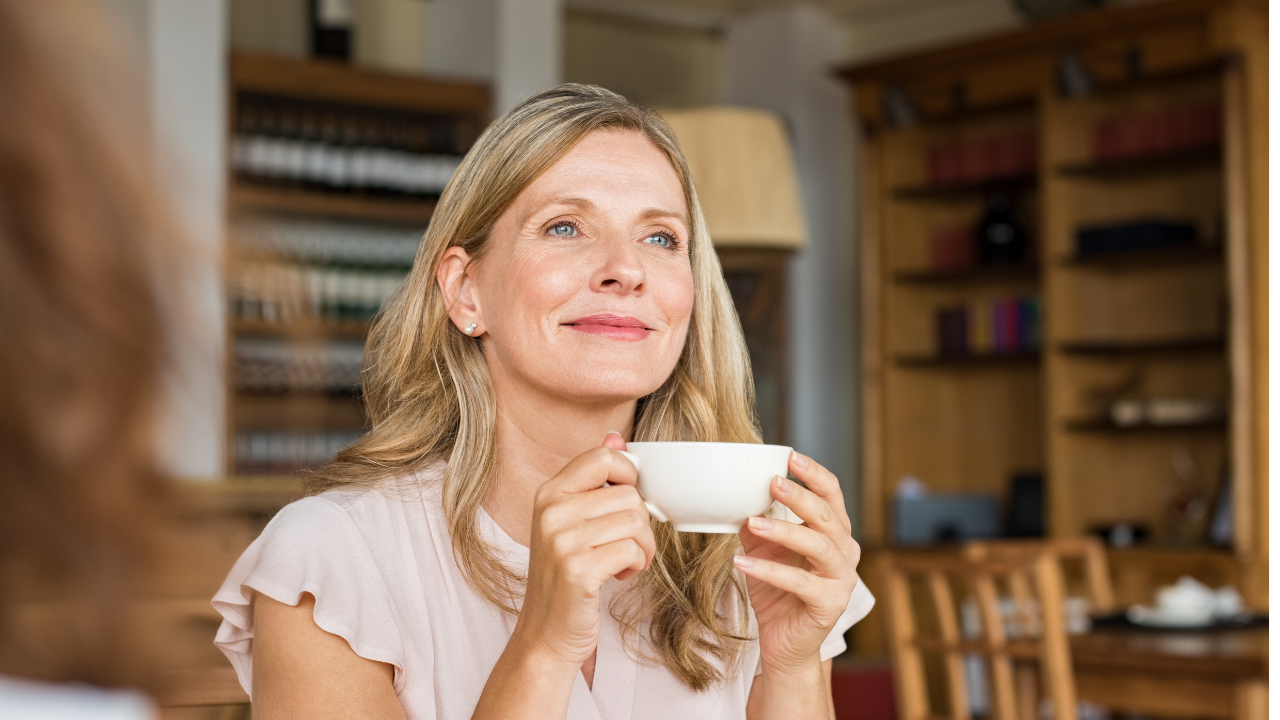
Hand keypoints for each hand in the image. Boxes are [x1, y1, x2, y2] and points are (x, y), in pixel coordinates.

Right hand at [512, 434, 656, 667]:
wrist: (546, 633)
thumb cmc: (565, 577)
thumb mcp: (572, 522)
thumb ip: (593, 480)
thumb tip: (617, 437)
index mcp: (549, 493)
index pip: (603, 457)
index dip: (629, 475)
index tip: (627, 502)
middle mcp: (552, 511)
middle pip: (628, 494)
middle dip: (640, 523)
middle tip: (626, 546)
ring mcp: (562, 540)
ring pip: (636, 522)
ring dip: (643, 548)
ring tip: (624, 562)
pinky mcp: (578, 570)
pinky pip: (633, 549)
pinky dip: (636, 564)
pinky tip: (618, 576)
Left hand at [735, 452, 860, 675]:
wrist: (785, 643)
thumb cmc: (777, 592)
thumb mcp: (763, 549)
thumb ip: (756, 520)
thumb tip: (734, 493)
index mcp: (834, 533)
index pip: (832, 495)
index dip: (815, 474)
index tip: (791, 456)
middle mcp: (845, 552)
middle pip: (827, 516)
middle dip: (800, 496)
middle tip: (772, 481)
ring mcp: (841, 580)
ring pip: (817, 546)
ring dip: (784, 531)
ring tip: (753, 522)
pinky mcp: (829, 604)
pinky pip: (800, 582)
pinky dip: (769, 570)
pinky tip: (742, 562)